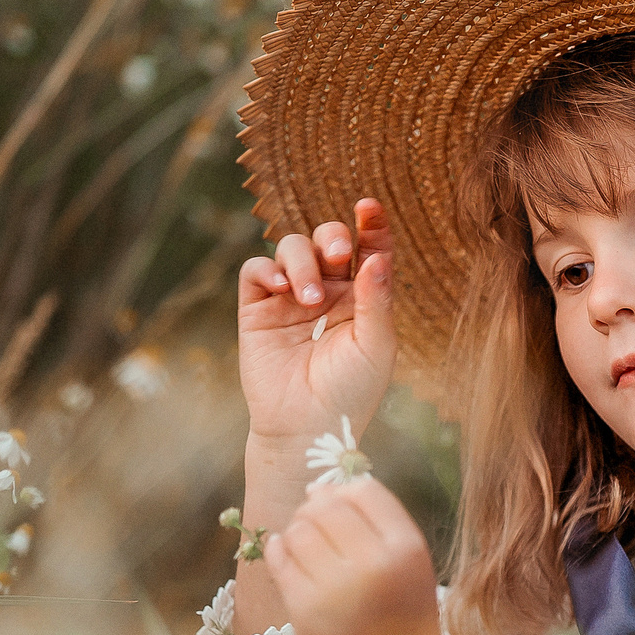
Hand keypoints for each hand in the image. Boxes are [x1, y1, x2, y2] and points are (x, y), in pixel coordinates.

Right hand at [237, 199, 396, 454]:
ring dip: (301, 262)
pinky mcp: (258, 309)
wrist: (307, 428)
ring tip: (306, 298)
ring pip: (291, 247)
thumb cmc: (350, 391)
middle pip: (328, 239)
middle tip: (338, 255)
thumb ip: (377, 299)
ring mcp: (291, 298)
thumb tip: (377, 257)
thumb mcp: (375, 345)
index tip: (368, 206)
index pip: (368, 249)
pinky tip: (282, 289)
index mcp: (362, 297)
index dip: (370, 224)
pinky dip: (268, 269)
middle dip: (332, 236)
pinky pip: (257, 269)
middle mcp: (328, 292)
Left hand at [262, 476, 448, 634]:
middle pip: (325, 506)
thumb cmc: (404, 621)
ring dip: (296, 533)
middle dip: (314, 510)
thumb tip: (319, 488)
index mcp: (405, 547)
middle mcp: (373, 562)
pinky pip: (280, 558)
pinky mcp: (305, 608)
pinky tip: (290, 560)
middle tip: (317, 531)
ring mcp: (336, 586)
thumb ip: (378, 525)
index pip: (363, 490)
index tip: (338, 508)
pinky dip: (279, 551)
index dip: (344, 492)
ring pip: (298, 530)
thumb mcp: (410, 566)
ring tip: (309, 553)